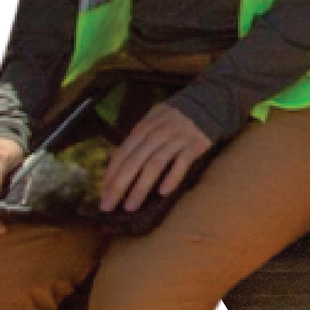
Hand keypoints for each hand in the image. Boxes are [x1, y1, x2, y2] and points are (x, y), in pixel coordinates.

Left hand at [100, 102, 214, 214]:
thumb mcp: (151, 123)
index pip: (122, 155)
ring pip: (154, 165)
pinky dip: (172, 177)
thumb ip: (135, 142)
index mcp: (143, 129)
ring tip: (131, 206)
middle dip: (119, 186)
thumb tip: (114, 165)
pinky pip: (182, 163)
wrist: (207, 103)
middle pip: (134, 162)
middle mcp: (157, 134)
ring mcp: (176, 139)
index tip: (103, 195)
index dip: (110, 175)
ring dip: (141, 187)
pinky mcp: (195, 145)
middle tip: (109, 206)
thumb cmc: (174, 119)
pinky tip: (163, 192)